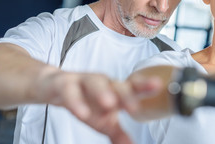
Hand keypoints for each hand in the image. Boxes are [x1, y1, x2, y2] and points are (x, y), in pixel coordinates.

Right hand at [37, 71, 161, 143]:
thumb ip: (118, 133)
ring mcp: (83, 81)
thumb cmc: (86, 99)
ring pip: (94, 82)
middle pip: (116, 84)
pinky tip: (82, 112)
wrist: (55, 86)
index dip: (145, 86)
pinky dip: (76, 101)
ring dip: (102, 91)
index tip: (159, 86)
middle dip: (126, 93)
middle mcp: (102, 83)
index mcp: (114, 90)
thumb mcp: (102, 120)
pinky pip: (70, 91)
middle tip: (134, 106)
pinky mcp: (64, 84)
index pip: (132, 87)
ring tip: (110, 104)